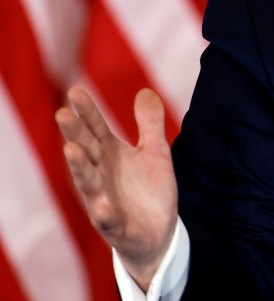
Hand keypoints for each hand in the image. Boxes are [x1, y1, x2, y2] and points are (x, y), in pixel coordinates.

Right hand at [56, 87, 177, 290]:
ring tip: (72, 149)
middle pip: (87, 152)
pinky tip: (101, 207)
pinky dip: (104, 214)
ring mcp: (105, 201)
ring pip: (89, 183)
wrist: (159, 232)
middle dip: (75, 133)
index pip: (97, 129)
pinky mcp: (116, 226)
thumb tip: (145, 91)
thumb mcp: (154, 151)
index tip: (75, 91)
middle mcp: (102, 176)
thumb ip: (149, 123)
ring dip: (80, 167)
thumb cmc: (149, 189)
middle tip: (63, 113)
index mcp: (111, 156)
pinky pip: (108, 221)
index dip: (88, 112)